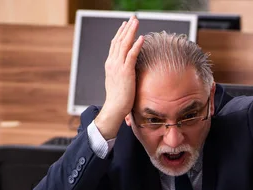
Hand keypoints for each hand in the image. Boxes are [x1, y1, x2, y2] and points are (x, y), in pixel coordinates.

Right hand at [94, 16, 143, 139]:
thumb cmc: (119, 99)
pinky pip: (131, 55)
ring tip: (136, 22)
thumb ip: (122, 73)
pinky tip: (141, 38)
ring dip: (131, 32)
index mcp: (110, 64)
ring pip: (124, 44)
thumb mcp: (119, 82)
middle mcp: (112, 63)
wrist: (115, 108)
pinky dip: (136, 45)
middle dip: (126, 28)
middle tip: (133, 18)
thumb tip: (128, 71)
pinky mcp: (125, 72)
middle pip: (119, 40)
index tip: (126, 25)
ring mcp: (118, 66)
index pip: (115, 45)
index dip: (120, 33)